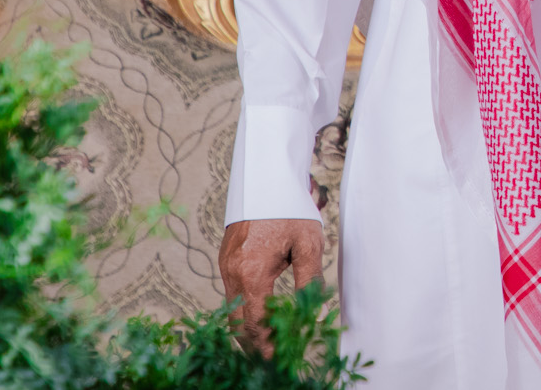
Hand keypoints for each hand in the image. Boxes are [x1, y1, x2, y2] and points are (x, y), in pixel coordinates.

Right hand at [218, 218, 323, 353]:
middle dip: (253, 344)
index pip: (255, 322)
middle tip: (270, 360)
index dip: (265, 344)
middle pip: (238, 322)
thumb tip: (314, 312)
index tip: (277, 359)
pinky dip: (243, 310)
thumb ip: (309, 280)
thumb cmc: (291, 209)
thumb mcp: (308, 244)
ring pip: (232, 309)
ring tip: (266, 345)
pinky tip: (258, 317)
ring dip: (247, 329)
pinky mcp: (227, 260)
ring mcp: (226, 266)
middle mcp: (233, 273)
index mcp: (252, 272)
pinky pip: (232, 294)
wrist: (267, 180)